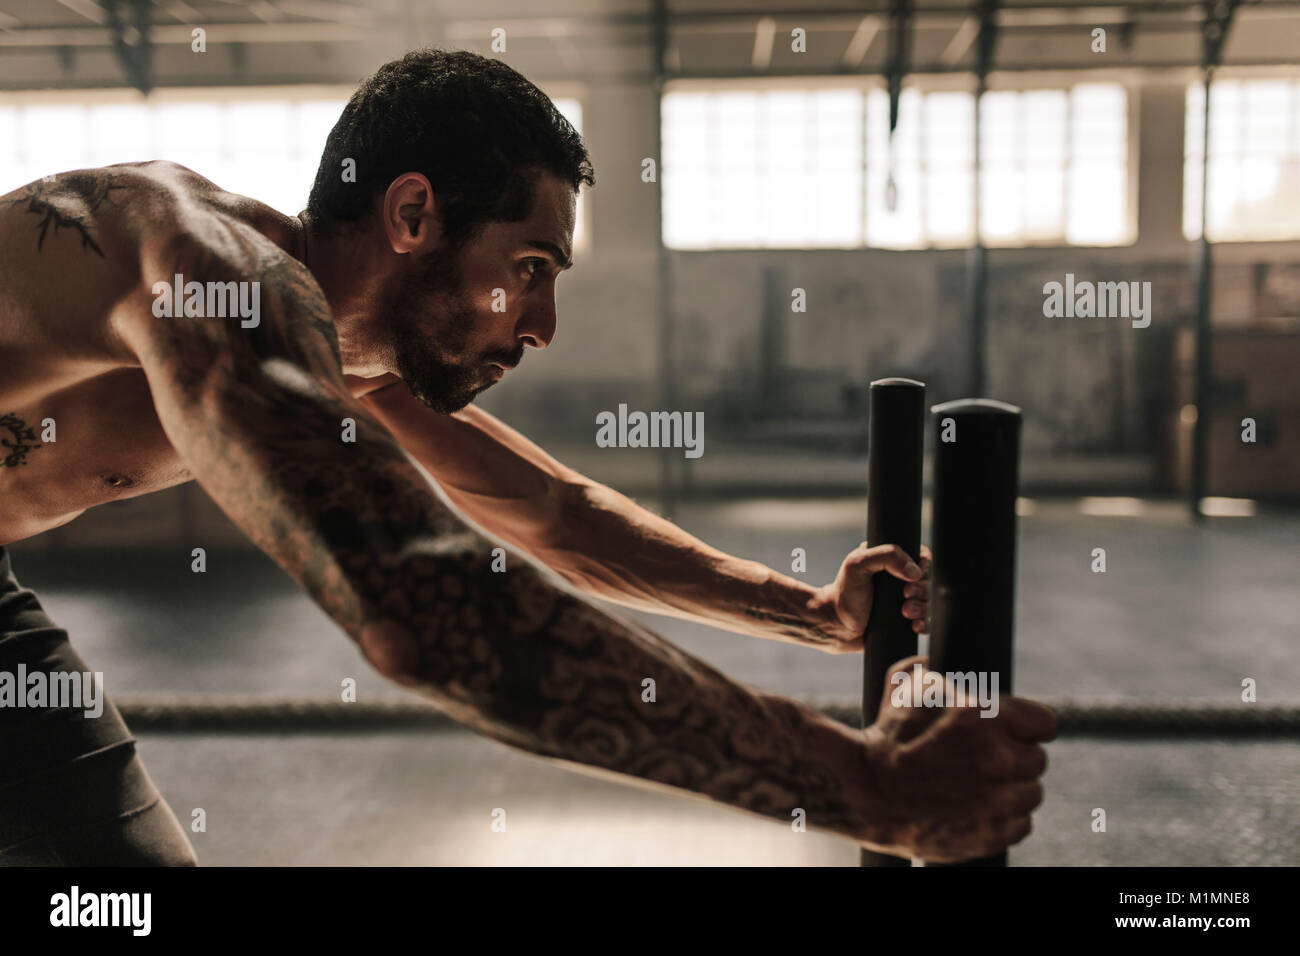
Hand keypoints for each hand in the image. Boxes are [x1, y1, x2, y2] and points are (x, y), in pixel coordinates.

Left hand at [812, 543, 930, 653]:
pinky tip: (914, 626)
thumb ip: (885, 556)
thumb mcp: (858, 564)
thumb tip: (915, 571)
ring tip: (905, 613)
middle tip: (905, 597)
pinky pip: (925, 621)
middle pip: (927, 581)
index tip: (911, 578)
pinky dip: (924, 623)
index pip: (921, 557)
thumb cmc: (844, 592)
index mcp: (890, 561)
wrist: (836, 625)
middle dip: (921, 590)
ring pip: (928, 602)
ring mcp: (904, 601)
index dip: (923, 567)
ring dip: (922, 608)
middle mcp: (900, 580)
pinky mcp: (905, 621)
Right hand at [851, 656, 1057, 862]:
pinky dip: (1003, 818)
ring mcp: (998, 801)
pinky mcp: (991, 834)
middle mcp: (999, 759)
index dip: (1029, 725)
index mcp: (987, 718)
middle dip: (1014, 756)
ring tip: (979, 785)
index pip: (1046, 723)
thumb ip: (929, 668)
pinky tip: (976, 807)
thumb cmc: (885, 737)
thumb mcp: (904, 687)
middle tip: (986, 758)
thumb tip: (934, 660)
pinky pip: (1020, 824)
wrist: (863, 792)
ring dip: (1011, 789)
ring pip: (1031, 794)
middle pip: (1037, 760)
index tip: (1016, 731)